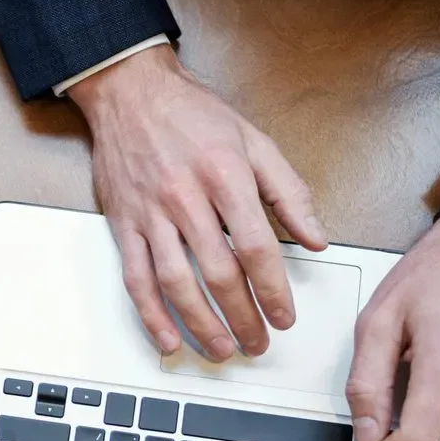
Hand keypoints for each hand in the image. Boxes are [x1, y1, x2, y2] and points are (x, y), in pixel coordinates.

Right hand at [68, 44, 326, 359]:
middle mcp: (185, 197)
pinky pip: (135, 278)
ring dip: (201, 325)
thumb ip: (289, 192)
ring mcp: (150, 213)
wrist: (129, 90)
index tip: (285, 316)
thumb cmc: (191, 113)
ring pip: (175, 283)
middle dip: (243, 317)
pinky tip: (167, 339)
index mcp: (225, 174)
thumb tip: (316, 238)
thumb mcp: (254, 140)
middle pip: (217, 273)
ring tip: (222, 349)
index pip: (255, 246)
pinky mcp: (123, 223)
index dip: (273, 289)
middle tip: (259, 343)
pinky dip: (150, 315)